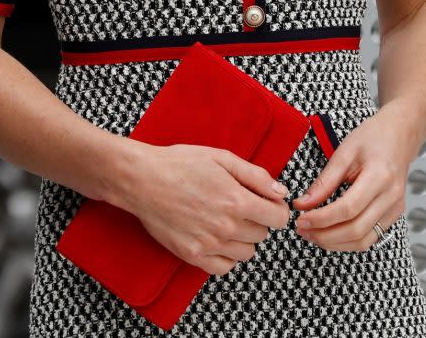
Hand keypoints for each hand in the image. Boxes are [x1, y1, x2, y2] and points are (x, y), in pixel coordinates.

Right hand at [123, 143, 290, 275]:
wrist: (143, 180)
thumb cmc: (181, 164)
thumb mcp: (222, 158)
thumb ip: (256, 176)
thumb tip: (281, 192)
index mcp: (237, 200)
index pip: (278, 218)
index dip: (276, 208)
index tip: (267, 203)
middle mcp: (226, 227)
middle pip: (262, 234)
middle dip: (256, 219)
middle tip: (238, 204)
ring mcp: (209, 244)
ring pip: (247, 252)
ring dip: (243, 238)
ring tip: (226, 219)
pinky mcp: (193, 256)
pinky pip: (225, 267)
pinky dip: (227, 255)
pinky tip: (217, 237)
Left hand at [293, 104, 415, 251]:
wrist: (400, 135)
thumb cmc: (373, 137)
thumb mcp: (345, 151)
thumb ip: (324, 180)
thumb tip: (303, 204)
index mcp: (380, 176)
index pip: (348, 209)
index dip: (322, 218)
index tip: (301, 219)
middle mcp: (391, 197)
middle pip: (356, 230)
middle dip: (324, 235)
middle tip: (302, 229)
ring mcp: (395, 209)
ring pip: (363, 241)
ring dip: (334, 243)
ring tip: (312, 234)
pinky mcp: (393, 215)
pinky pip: (370, 238)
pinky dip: (348, 242)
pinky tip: (330, 234)